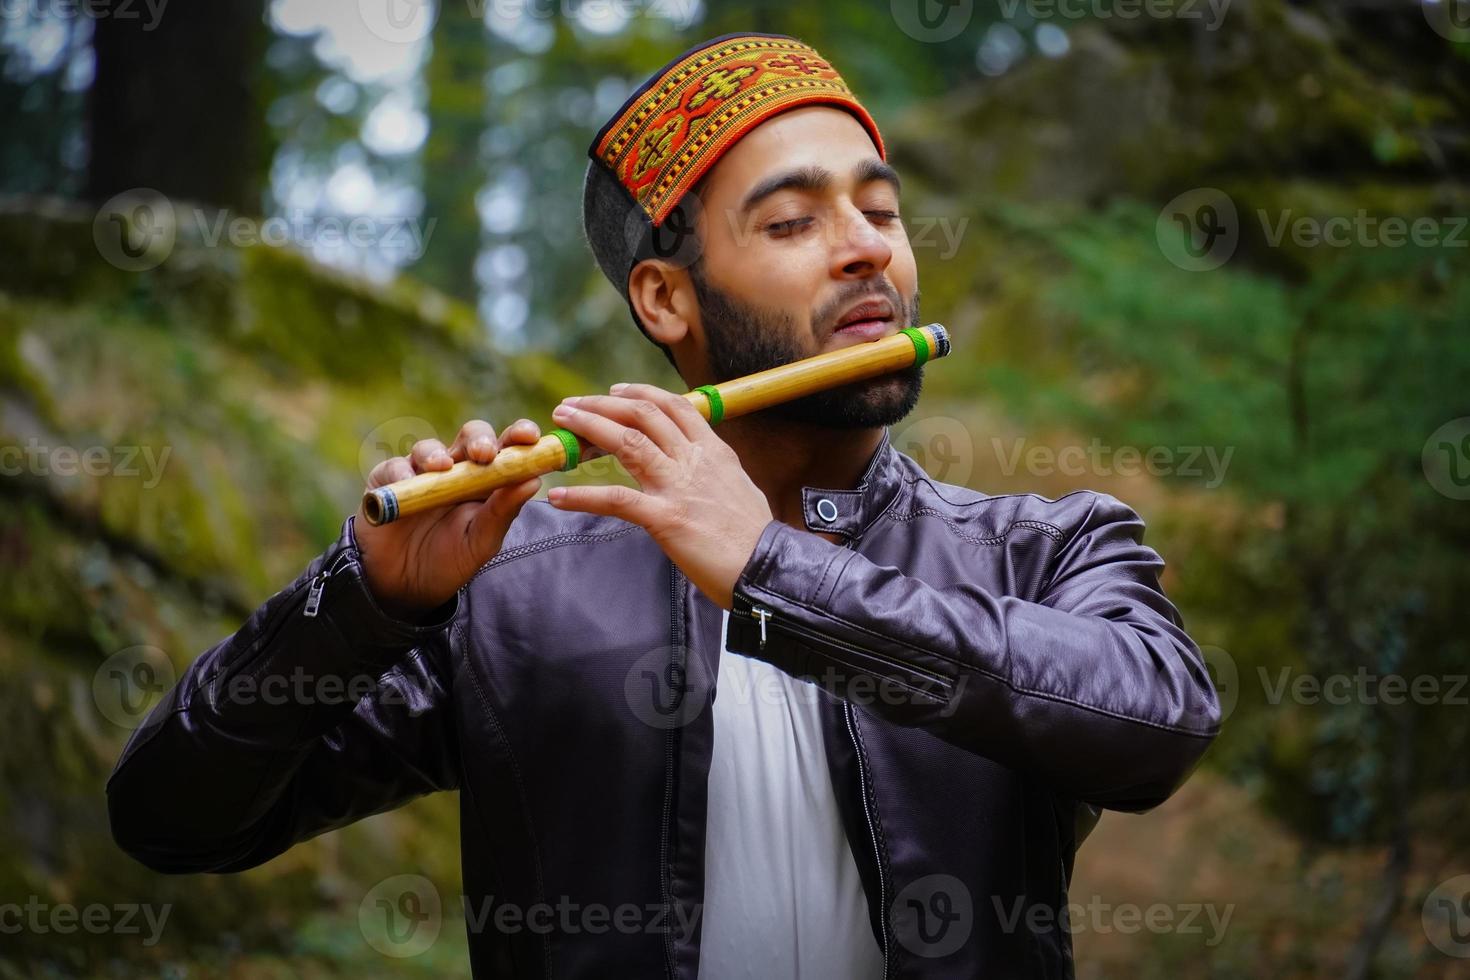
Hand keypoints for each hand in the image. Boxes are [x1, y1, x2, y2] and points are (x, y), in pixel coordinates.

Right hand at [355, 418, 542, 618]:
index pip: (507, 449)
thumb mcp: (482, 541)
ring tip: (441, 467)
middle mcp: (457, 470)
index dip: (519, 436)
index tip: (529, 436)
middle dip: (480, 439)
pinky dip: (401, 472)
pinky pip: (394, 467)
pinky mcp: (389, 481)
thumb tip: (533, 481)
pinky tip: (407, 482)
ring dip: (437, 453)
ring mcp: (422, 473)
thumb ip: (503, 512)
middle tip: (485, 453)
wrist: (404, 585)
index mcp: (487, 482)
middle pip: (471, 437)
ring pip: (430, 448)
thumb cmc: (450, 560)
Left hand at [546, 384, 772, 608]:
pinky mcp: (666, 518)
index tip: (614, 391)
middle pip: (642, 415)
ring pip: (627, 442)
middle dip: (601, 404)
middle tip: (571, 406)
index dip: (639, 393)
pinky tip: (558, 497)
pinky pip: (617, 500)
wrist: (766, 567)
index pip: (673, 406)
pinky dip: (583, 497)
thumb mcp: (738, 485)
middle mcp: (693, 460)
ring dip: (588, 428)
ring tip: (560, 427)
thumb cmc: (754, 535)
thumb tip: (701, 458)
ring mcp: (678, 487)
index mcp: (712, 451)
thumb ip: (714, 467)